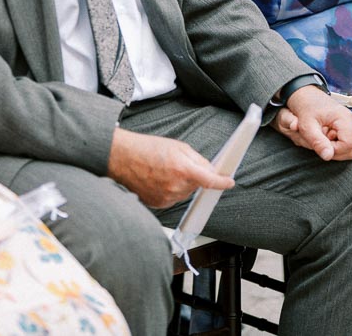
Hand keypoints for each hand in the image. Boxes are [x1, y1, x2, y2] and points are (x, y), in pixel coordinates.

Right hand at [107, 129, 233, 208]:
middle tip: (178, 165)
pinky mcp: (158, 204)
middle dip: (193, 176)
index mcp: (183, 169)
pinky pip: (173, 198)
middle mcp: (176, 187)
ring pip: (184, 193)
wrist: (122, 159)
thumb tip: (210, 170)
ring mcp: (166, 198)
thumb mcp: (178, 146)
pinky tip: (158, 179)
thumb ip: (197, 159)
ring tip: (164, 170)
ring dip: (181, 184)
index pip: (210, 181)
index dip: (223, 183)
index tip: (229, 182)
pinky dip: (170, 190)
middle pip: (196, 186)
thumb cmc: (146, 149)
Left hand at [276, 86, 351, 160]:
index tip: (320, 142)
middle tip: (322, 142)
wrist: (309, 97)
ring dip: (337, 150)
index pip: (348, 145)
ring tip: (324, 139)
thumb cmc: (307, 109)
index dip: (333, 150)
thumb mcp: (307, 125)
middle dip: (336, 152)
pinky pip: (351, 145)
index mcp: (345, 118)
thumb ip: (317, 141)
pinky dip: (339, 146)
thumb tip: (328, 157)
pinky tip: (328, 137)